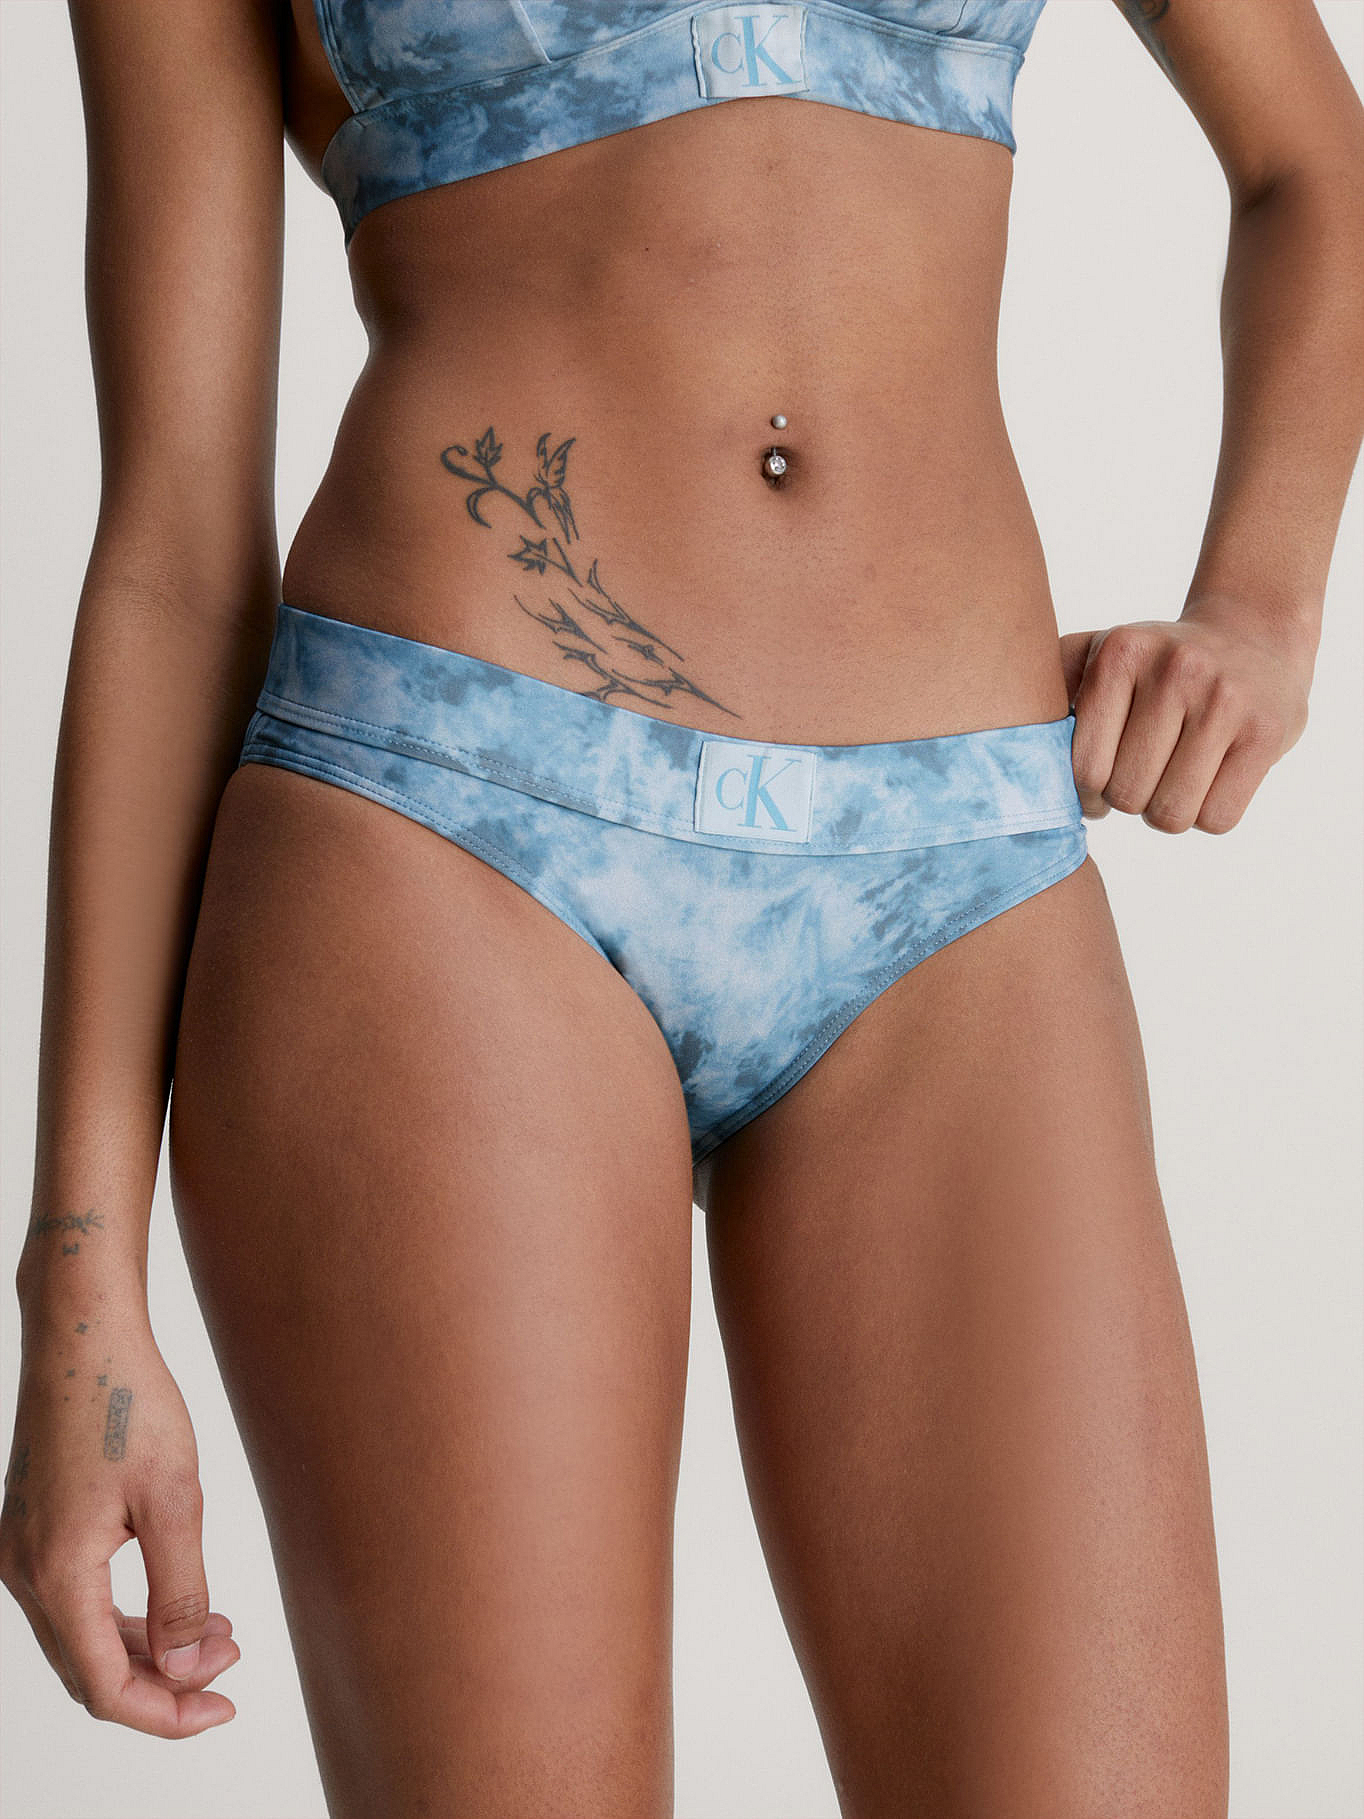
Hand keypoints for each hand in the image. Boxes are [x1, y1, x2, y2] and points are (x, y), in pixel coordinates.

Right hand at [0, 1318, 239, 1736]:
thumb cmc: (128, 1402)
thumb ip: (180, 1591)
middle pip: (90, 1670)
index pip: (106, 1687)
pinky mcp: (34, 1530)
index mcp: (58, 1574)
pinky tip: (178, 1601)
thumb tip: (189, 1668)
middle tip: (231, 1667)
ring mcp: (23, 1552)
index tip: (225, 1706)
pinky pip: (75, 1600)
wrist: (82, 1334)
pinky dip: (125, 1614)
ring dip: (148, 1648)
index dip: (167, 1713)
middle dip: (163, 1684)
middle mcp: (26, 1573)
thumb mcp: (174, 1498)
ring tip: (220, 1635)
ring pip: (82, 1637)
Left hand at [1058, 598, 1314, 831]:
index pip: (1083, 768)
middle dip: (1129, 801)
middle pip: (1127, 795)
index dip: (1086, 795)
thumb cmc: (1158, 663)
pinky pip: (1217, 819)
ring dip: (1166, 813)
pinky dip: (1207, 816)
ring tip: (1171, 780)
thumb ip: (1052, 685)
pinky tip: (1208, 782)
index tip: (1098, 788)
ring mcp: (1226, 701)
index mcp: (1121, 653)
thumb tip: (1008, 749)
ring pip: (1171, 814)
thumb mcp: (1100, 653)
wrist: (1254, 632)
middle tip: (1141, 779)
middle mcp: (1175, 670)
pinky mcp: (1266, 734)